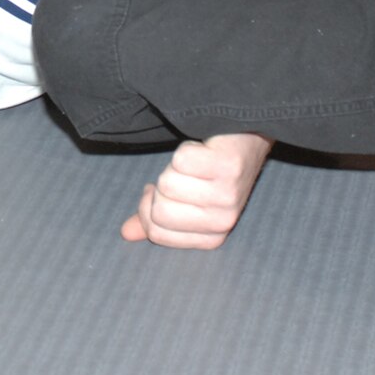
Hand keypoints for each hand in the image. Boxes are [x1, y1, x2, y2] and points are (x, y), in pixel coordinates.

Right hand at [120, 134, 272, 249]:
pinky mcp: (228, 166)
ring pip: (167, 183)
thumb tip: (126, 232)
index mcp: (212, 236)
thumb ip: (154, 217)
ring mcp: (228, 194)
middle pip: (159, 211)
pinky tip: (204, 149)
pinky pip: (181, 160)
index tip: (162, 191)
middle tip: (182, 175)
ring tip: (196, 162)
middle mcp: (223, 220)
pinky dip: (186, 148)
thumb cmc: (213, 171)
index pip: (157, 231)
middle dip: (160, 186)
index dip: (148, 207)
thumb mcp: (186, 200)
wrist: (248, 138)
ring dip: (174, 166)